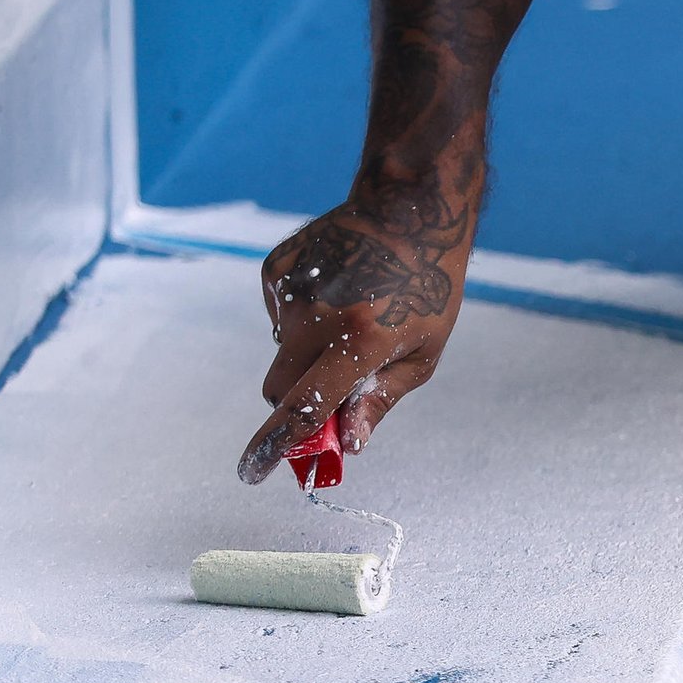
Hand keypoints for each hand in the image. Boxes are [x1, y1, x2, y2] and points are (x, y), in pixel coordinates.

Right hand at [242, 208, 464, 481]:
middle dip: (297, 400)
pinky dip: (303, 318)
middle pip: (278, 388)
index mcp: (358, 342)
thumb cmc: (428, 291)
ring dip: (309, 353)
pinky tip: (337, 291)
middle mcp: (316, 316)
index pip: (304, 407)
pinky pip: (279, 316)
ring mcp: (289, 290)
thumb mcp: (421, 355)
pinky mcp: (274, 271)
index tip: (254, 471)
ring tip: (354, 317)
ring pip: (281, 350)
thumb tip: (344, 444)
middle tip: (332, 393)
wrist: (409, 210)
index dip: (276, 445)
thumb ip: (377, 402)